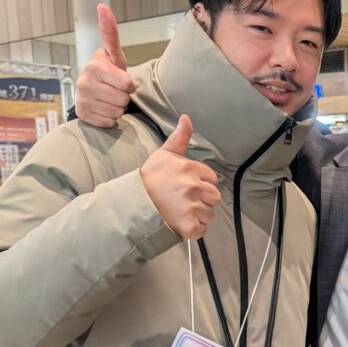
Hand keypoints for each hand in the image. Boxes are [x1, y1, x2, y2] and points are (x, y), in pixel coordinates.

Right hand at [75, 4, 134, 127]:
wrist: (93, 88)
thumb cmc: (108, 70)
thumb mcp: (113, 53)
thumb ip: (110, 32)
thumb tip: (102, 6)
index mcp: (94, 66)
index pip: (126, 84)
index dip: (129, 85)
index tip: (123, 81)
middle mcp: (84, 82)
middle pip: (123, 99)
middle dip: (124, 96)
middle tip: (116, 90)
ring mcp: (81, 99)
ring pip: (116, 112)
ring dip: (118, 108)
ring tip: (110, 98)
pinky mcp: (82, 114)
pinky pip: (108, 122)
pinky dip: (110, 119)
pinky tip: (103, 109)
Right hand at [140, 114, 219, 239]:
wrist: (133, 204)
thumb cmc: (150, 178)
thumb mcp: (164, 154)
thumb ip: (179, 137)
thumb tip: (187, 117)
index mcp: (191, 169)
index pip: (211, 178)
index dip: (201, 182)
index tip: (186, 185)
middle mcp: (194, 188)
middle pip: (214, 197)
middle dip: (203, 199)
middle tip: (184, 199)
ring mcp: (192, 208)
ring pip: (209, 213)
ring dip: (199, 214)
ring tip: (180, 211)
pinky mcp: (190, 227)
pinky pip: (202, 229)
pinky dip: (194, 229)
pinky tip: (180, 222)